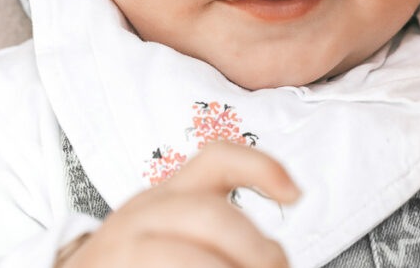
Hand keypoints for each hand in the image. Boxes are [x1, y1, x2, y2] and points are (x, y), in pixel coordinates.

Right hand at [56, 141, 299, 267]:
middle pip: (211, 215)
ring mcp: (124, 247)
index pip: (215, 160)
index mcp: (168, 196)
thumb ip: (222, 237)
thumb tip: (278, 260)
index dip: (260, 167)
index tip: (295, 194)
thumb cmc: (139, 261)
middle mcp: (144, 213)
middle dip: (256, 250)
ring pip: (185, 256)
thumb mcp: (174, 233)